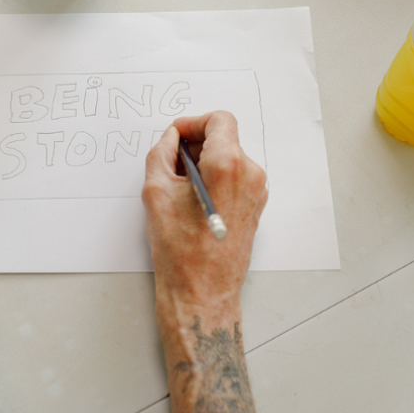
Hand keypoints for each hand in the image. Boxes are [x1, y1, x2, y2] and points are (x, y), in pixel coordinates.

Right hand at [142, 111, 267, 322]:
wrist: (201, 292)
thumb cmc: (180, 250)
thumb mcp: (156, 191)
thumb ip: (162, 153)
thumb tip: (170, 139)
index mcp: (228, 164)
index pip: (219, 120)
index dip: (193, 123)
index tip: (176, 135)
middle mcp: (250, 174)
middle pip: (225, 139)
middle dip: (196, 145)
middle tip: (171, 164)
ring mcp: (256, 192)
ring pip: (229, 159)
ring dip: (204, 164)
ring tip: (179, 189)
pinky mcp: (256, 207)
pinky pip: (234, 178)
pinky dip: (214, 179)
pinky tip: (192, 201)